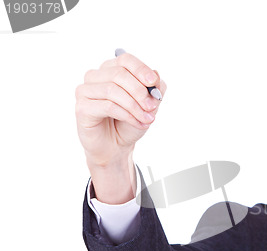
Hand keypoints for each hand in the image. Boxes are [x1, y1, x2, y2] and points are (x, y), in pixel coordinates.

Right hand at [75, 52, 165, 167]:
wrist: (116, 147)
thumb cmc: (129, 123)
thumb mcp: (148, 106)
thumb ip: (154, 90)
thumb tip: (156, 75)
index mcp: (111, 70)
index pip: (125, 60)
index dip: (140, 69)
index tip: (153, 81)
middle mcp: (95, 77)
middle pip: (119, 74)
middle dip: (140, 91)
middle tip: (152, 107)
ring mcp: (85, 91)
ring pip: (113, 90)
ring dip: (135, 106)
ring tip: (147, 119)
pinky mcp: (82, 107)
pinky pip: (107, 106)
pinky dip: (127, 115)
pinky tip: (137, 123)